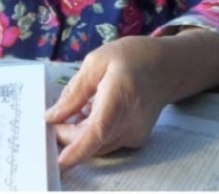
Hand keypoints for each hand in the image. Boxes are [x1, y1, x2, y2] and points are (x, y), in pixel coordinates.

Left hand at [44, 30, 218, 169]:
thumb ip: (73, 91)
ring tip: (81, 105)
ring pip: (96, 146)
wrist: (166, 67)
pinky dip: (92, 133)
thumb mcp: (96, 62)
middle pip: (91, 142)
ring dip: (79, 134)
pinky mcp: (135, 140)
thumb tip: (52, 116)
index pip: (98, 131)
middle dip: (66, 134)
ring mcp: (135, 134)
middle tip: (56, 114)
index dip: (77, 149)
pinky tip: (94, 111)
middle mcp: (130, 122)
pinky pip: (105, 143)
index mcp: (119, 96)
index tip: (59, 160)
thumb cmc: (131, 58)